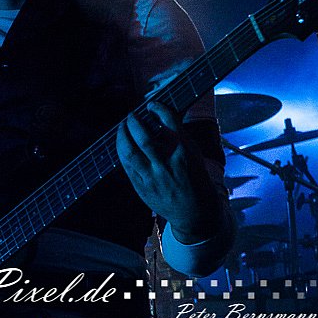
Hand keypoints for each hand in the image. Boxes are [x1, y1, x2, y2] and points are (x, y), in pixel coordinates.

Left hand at [116, 101, 221, 242]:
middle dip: (134, 122)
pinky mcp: (142, 188)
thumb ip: (177, 137)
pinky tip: (122, 144)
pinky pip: (126, 165)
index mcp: (184, 154)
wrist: (196, 213)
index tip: (151, 105)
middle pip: (143, 138)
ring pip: (129, 152)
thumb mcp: (193, 154)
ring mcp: (153, 179)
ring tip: (122, 126)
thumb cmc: (195, 179)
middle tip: (132, 115)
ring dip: (122, 135)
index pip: (169, 124)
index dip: (158, 109)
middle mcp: (167, 165)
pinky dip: (122, 151)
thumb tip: (158, 117)